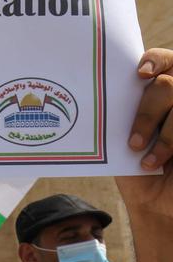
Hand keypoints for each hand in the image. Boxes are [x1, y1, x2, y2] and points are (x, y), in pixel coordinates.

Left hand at [117, 48, 172, 213]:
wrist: (155, 201)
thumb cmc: (135, 166)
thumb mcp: (122, 138)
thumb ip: (122, 113)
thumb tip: (97, 94)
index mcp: (161, 91)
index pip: (164, 60)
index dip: (156, 60)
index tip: (140, 74)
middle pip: (168, 85)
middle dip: (148, 113)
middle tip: (134, 143)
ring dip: (164, 136)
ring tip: (148, 161)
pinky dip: (171, 143)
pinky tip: (157, 164)